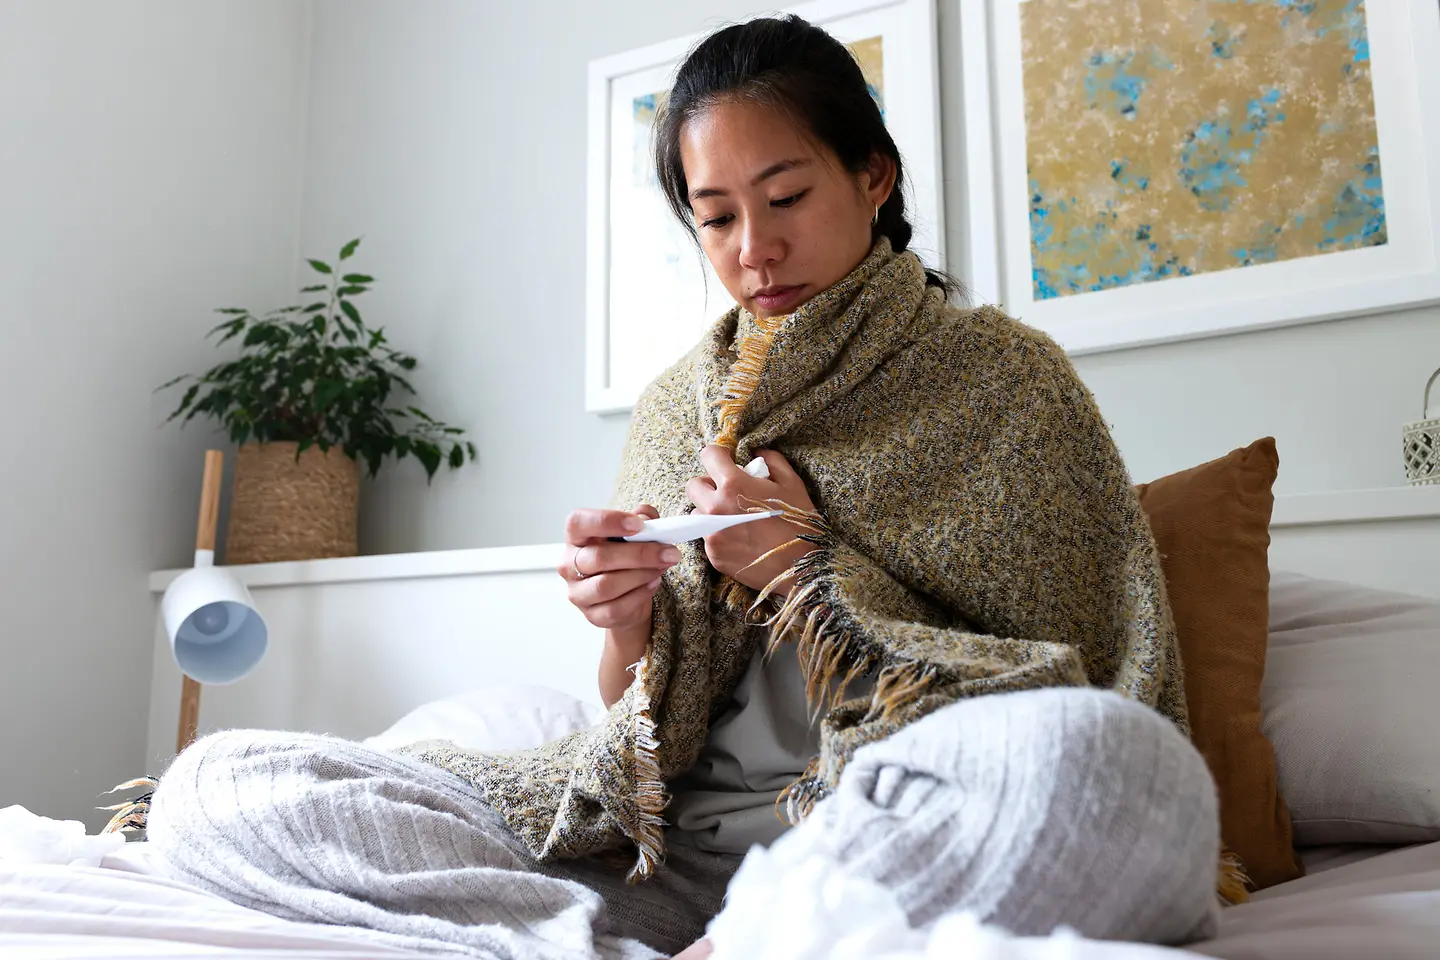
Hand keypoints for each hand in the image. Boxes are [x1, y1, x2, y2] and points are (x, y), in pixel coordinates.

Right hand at [560, 505, 679, 632]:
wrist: (628, 596)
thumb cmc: (626, 558)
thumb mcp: (636, 532)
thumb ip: (643, 519)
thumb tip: (647, 518)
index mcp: (576, 537)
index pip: (578, 522)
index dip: (607, 521)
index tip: (638, 524)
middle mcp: (569, 565)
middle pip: (599, 558)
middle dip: (639, 554)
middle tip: (668, 551)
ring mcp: (578, 593)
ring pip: (607, 585)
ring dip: (641, 575)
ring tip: (662, 567)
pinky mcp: (592, 615)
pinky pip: (615, 608)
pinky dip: (640, 595)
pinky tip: (653, 583)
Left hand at [685, 446, 817, 593]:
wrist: (801, 569)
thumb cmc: (799, 523)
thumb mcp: (792, 483)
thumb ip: (772, 460)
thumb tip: (756, 453)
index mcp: (733, 485)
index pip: (709, 455)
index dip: (719, 455)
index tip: (728, 462)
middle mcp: (716, 508)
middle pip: (693, 486)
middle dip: (708, 484)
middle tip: (727, 492)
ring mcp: (712, 534)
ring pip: (698, 513)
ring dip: (710, 511)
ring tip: (733, 517)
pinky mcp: (714, 555)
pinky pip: (707, 537)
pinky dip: (719, 534)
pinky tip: (740, 538)